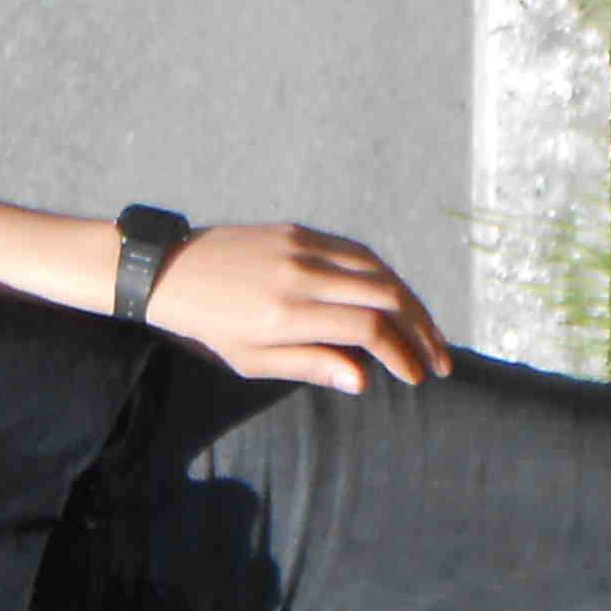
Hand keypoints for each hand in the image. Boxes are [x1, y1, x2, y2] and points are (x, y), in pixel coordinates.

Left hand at [145, 223, 453, 393]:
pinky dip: (384, 275)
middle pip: (385, 293)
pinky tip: (397, 298)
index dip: (401, 353)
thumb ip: (309, 365)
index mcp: (286, 313)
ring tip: (427, 332)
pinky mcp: (300, 230)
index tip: (416, 377)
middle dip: (422, 329)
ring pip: (378, 268)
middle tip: (439, 359)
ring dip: (412, 301)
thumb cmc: (210, 325)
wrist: (171, 269)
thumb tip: (363, 379)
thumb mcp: (252, 360)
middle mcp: (300, 274)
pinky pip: (356, 250)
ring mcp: (302, 246)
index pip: (366, 328)